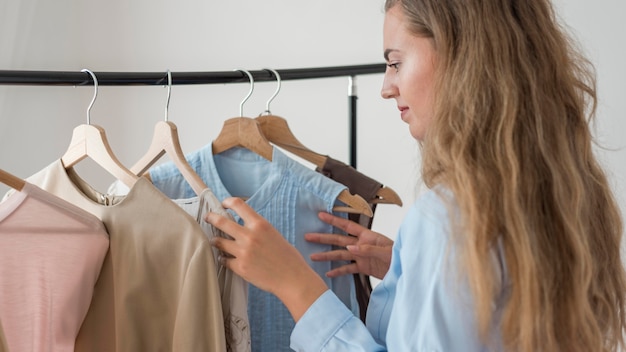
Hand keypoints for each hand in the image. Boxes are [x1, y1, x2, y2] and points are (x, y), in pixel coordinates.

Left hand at [205, 197, 327, 321]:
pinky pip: (224, 260)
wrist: (292, 278)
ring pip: (218, 242)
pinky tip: (225, 259)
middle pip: (221, 222)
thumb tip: (242, 226)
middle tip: (208, 217)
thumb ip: (257, 229)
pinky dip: (223, 258)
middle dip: (211, 218)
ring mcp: (243, 252)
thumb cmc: (287, 257)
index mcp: (260, 225)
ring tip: (216, 241)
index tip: (223, 204)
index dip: (228, 202)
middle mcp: (249, 236)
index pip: (238, 205)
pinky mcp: (240, 267)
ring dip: (215, 241)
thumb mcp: (273, 234)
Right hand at [305, 212, 393, 279]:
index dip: (334, 220)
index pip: (347, 226)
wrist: (406, 270)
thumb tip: (350, 247)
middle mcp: (361, 244)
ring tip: (313, 256)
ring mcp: (361, 256)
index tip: (321, 215)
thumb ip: (368, 249)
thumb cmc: (400, 256)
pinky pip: (348, 269)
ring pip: (340, 254)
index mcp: (367, 236)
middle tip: (308, 236)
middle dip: (323, 238)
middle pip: (339, 240)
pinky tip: (328, 273)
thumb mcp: (386, 251)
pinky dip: (338, 271)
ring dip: (327, 255)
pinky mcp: (363, 268)